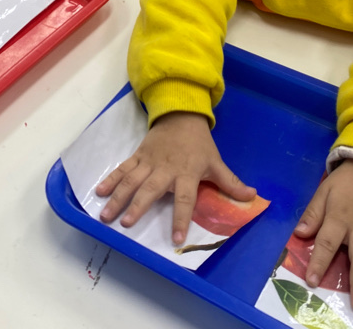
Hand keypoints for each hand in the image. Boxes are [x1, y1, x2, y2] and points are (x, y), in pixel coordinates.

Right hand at [95, 111, 255, 244]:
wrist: (181, 114)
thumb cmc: (199, 143)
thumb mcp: (216, 162)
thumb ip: (231, 183)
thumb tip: (253, 197)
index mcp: (186, 173)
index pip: (185, 199)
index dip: (181, 218)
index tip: (176, 238)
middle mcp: (165, 170)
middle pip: (150, 190)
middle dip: (138, 206)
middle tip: (126, 224)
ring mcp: (148, 162)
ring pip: (131, 181)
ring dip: (118, 197)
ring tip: (106, 215)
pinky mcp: (137, 155)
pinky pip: (122, 169)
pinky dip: (110, 179)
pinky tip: (99, 192)